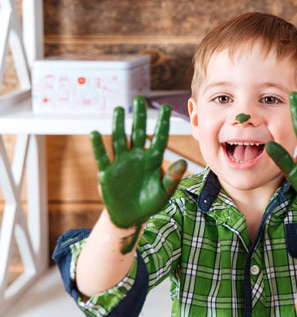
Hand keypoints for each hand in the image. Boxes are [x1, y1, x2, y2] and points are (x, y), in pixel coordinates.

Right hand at [91, 96, 185, 251]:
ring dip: (119, 125)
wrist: (130, 217)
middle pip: (137, 132)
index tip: (165, 107)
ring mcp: (121, 163)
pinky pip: (102, 157)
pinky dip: (98, 146)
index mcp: (153, 161)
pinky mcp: (107, 173)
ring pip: (119, 140)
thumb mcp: (164, 192)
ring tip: (119, 109)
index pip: (158, 138)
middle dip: (138, 116)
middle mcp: (137, 158)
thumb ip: (172, 178)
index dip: (161, 123)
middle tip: (139, 99)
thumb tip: (182, 162)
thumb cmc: (150, 204)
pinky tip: (95, 133)